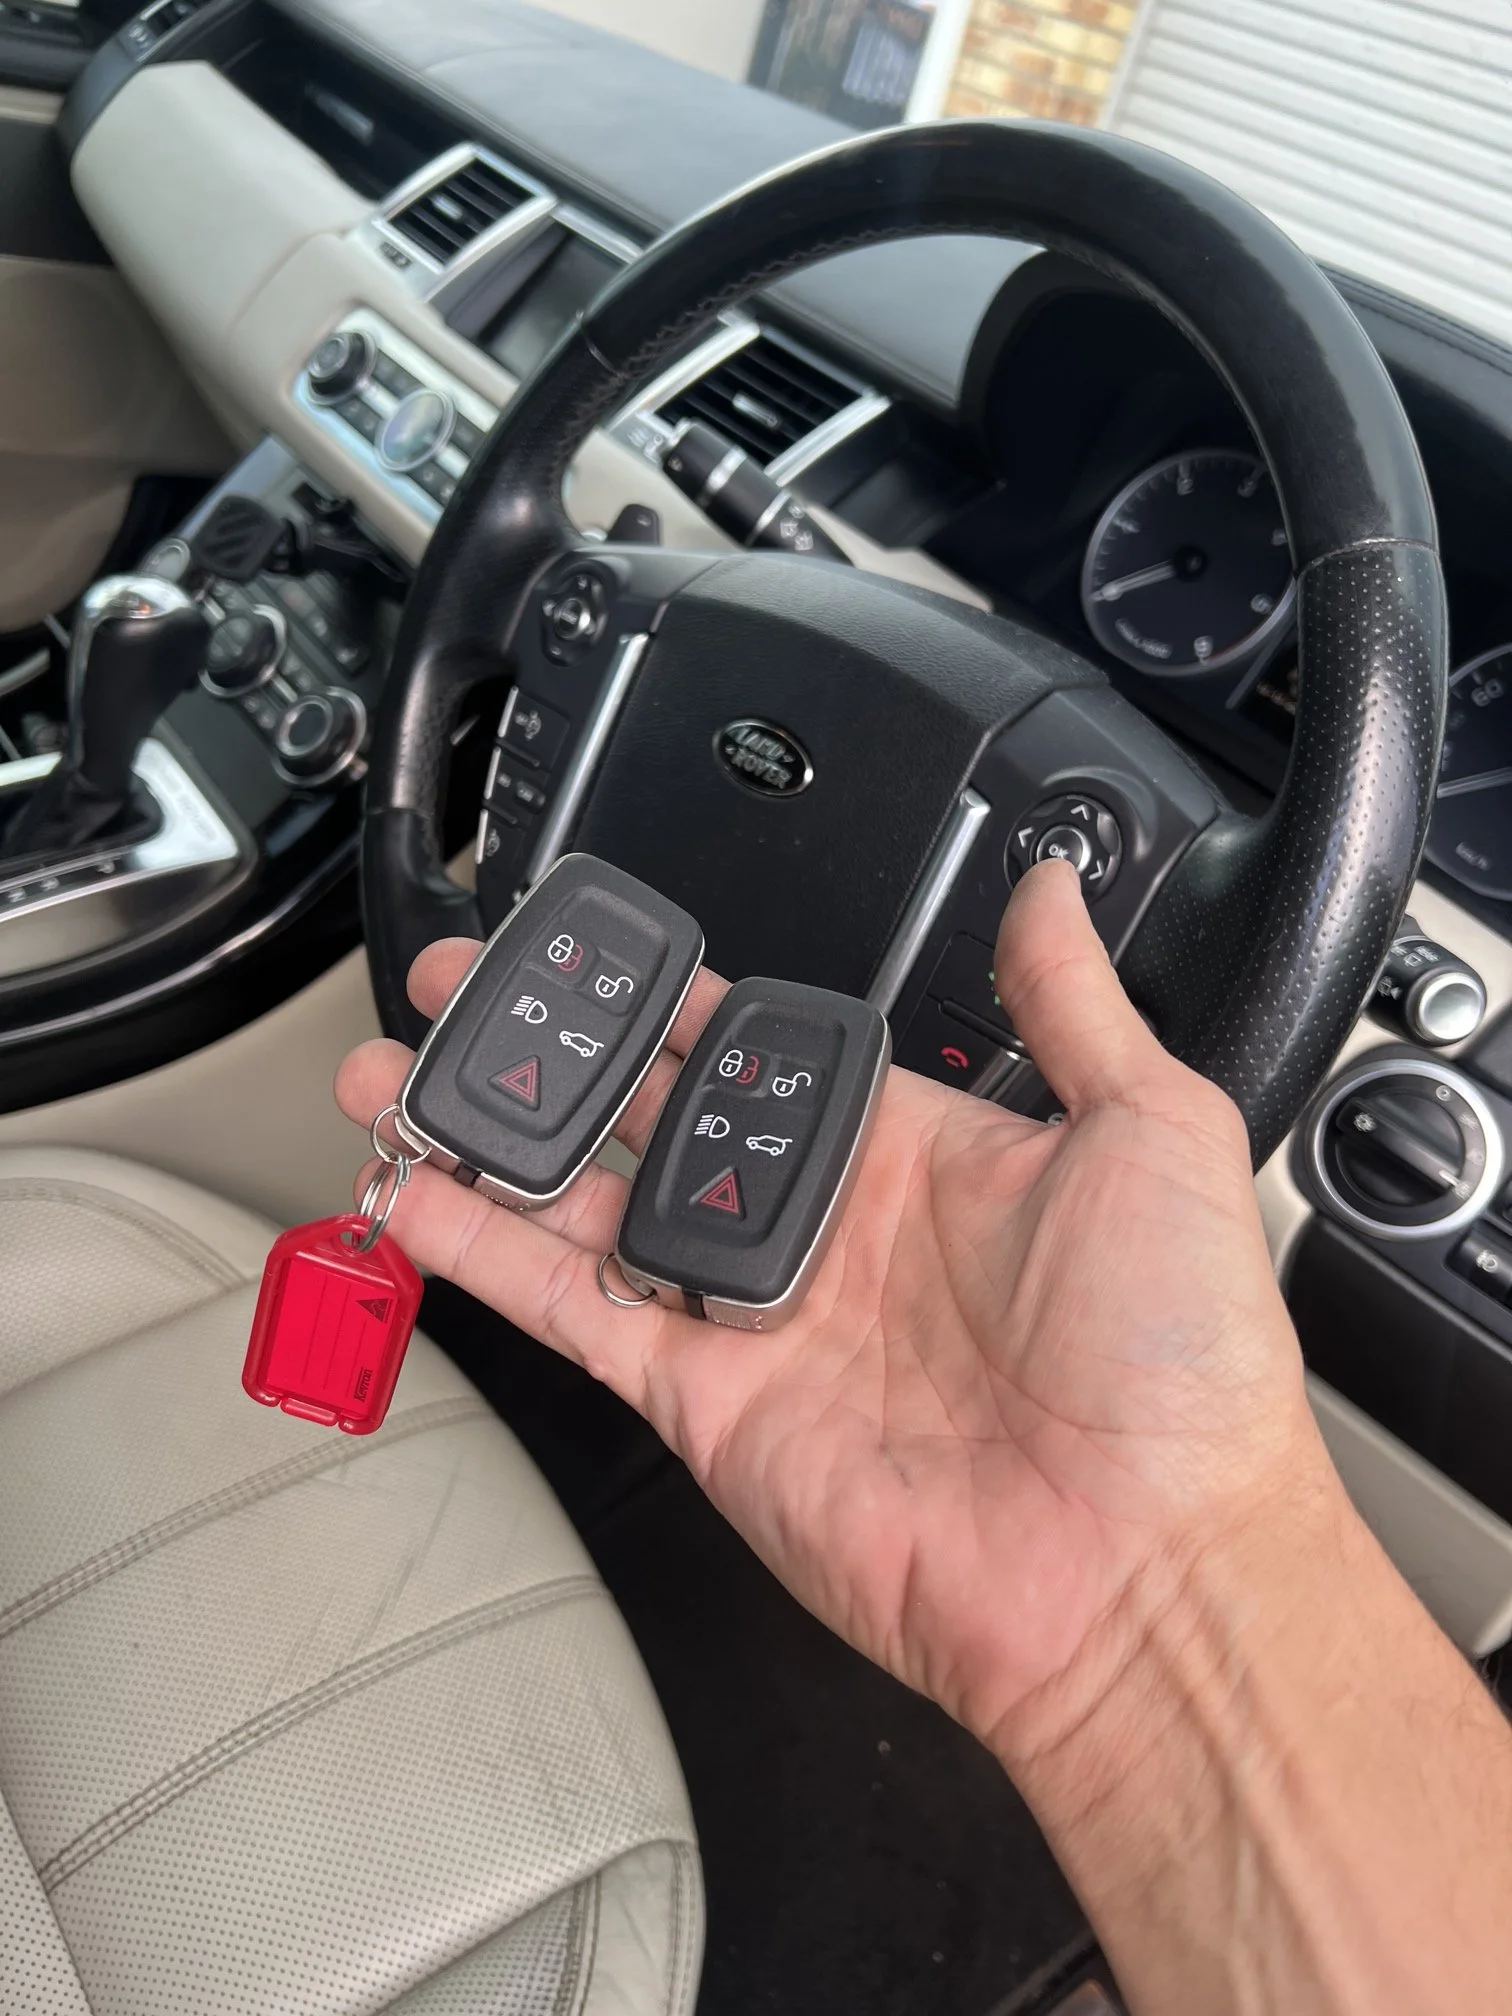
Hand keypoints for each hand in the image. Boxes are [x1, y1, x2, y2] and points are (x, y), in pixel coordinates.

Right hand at [336, 862, 1327, 1755]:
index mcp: (915, 1153)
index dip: (669, 996)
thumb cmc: (1177, 1367)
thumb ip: (1072, 1003)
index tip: (598, 945)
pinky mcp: (701, 1397)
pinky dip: (482, 1252)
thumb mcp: (1153, 1131)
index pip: (759, 1049)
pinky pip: (569, 1307)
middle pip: (646, 1115)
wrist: (1146, 1568)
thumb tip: (1051, 891)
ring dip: (487, 1139)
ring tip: (395, 1073)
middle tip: (463, 991)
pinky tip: (416, 1188)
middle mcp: (821, 1229)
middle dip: (550, 1051)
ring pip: (585, 1204)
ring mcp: (752, 1314)